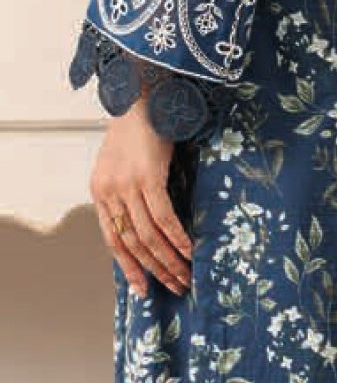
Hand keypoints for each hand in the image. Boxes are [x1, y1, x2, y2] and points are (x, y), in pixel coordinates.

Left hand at [90, 95, 193, 296]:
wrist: (140, 94)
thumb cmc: (138, 125)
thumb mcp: (123, 162)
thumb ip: (128, 191)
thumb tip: (148, 221)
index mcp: (100, 192)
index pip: (112, 240)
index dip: (129, 267)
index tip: (143, 289)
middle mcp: (110, 192)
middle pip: (131, 242)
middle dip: (154, 269)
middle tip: (174, 287)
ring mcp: (127, 185)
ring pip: (147, 234)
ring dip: (169, 259)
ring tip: (185, 275)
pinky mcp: (147, 176)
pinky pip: (162, 215)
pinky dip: (176, 236)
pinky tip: (189, 250)